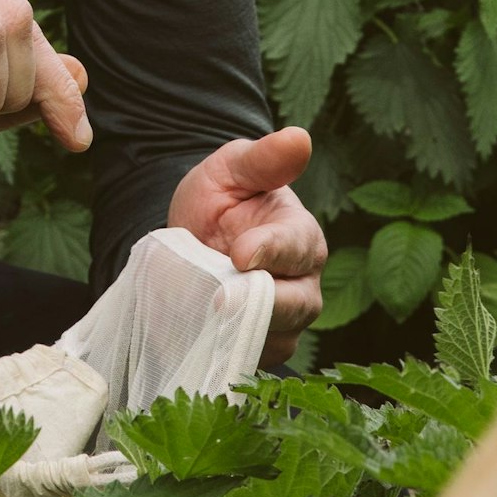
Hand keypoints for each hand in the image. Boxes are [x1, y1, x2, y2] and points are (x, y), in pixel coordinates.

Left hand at [168, 126, 326, 365]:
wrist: (191, 240)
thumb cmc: (219, 199)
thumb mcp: (230, 170)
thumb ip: (262, 159)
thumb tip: (299, 136)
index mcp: (302, 235)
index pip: (297, 248)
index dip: (271, 252)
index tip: (240, 254)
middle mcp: (304, 283)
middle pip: (296, 304)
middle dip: (257, 301)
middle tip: (217, 296)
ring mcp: (285, 322)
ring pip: (274, 337)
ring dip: (235, 328)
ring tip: (200, 312)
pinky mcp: (260, 348)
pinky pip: (249, 359)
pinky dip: (223, 349)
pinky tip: (200, 334)